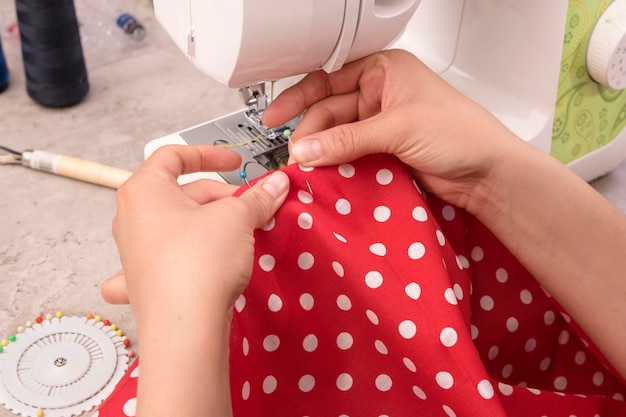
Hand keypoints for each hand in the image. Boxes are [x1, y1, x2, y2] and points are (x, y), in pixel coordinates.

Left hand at [102, 145, 289, 317]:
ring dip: (210, 226)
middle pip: (182, 194)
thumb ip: (257, 197)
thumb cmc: (197, 264)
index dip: (209, 154)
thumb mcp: (236, 217)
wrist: (185, 327)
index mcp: (143, 191)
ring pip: (178, 227)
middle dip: (222, 198)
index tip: (235, 163)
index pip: (174, 156)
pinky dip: (181, 260)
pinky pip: (164, 263)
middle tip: (254, 208)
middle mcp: (131, 220)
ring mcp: (135, 254)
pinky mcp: (145, 284)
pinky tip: (186, 264)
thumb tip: (275, 185)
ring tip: (240, 236)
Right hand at [263, 49, 525, 210]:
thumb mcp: (398, 128)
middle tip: (297, 157)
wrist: (487, 173)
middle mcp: (380, 94)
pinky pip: (349, 156)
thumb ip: (347, 139)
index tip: (275, 116)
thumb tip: (306, 149)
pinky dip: (337, 166)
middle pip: (329, 112)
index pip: (329, 80)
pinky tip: (325, 176)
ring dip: (322, 153)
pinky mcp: (383, 152)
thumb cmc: (459, 133)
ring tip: (307, 170)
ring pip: (337, 137)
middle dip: (311, 134)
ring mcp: (380, 125)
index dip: (299, 98)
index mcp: (384, 70)